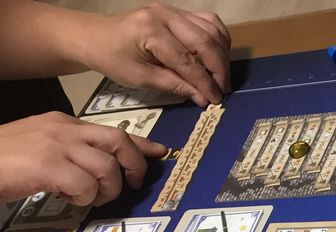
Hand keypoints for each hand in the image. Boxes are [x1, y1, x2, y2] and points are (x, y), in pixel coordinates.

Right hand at [0, 113, 166, 205]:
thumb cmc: (5, 159)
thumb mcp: (43, 146)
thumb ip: (73, 151)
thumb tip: (104, 167)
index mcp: (64, 124)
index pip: (114, 130)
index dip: (142, 145)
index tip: (160, 153)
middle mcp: (65, 130)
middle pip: (119, 141)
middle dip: (134, 165)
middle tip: (131, 185)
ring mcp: (57, 147)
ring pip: (107, 168)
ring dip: (106, 190)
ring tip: (88, 197)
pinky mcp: (49, 166)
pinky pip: (86, 186)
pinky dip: (83, 198)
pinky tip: (66, 198)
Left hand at [81, 3, 230, 107]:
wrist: (96, 36)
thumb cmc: (113, 58)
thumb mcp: (140, 78)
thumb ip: (174, 85)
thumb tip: (203, 98)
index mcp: (151, 31)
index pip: (187, 61)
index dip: (205, 83)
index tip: (216, 101)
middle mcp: (165, 15)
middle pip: (205, 42)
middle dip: (219, 69)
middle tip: (223, 90)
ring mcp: (173, 10)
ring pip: (212, 29)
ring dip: (222, 54)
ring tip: (221, 76)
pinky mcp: (178, 12)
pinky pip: (208, 22)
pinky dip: (219, 39)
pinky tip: (218, 56)